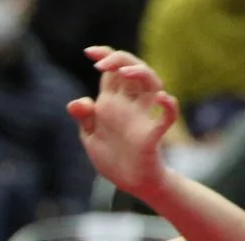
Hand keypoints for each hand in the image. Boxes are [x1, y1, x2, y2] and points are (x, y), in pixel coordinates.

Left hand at [67, 47, 178, 197]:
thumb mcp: (91, 137)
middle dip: (118, 60)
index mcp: (112, 103)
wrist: (129, 183)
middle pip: (132, 69)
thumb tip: (75, 103)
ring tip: (123, 72)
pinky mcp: (153, 135)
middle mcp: (129, 105)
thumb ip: (85, 118)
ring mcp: (143, 117)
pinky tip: (163, 98)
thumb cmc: (112, 157)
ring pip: (152, 84)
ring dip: (140, 73)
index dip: (104, 56)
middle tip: (99, 64)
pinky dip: (168, 107)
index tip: (88, 52)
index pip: (112, 72)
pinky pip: (167, 117)